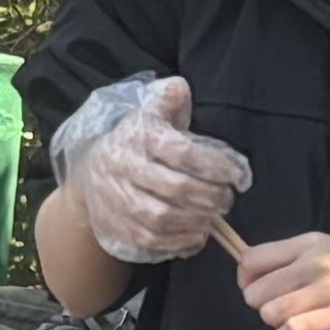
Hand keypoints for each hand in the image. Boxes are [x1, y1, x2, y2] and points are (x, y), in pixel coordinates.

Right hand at [57, 74, 252, 268]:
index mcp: (136, 136)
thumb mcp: (149, 115)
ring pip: (161, 218)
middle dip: (210, 197)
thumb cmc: (135, 142)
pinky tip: (197, 235)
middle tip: (227, 200)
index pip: (181, 152)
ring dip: (196, 222)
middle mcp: (123, 167)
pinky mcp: (115, 225)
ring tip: (212, 218)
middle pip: (174, 188)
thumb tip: (179, 87)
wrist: (90, 173)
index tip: (239, 177)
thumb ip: (168, 102)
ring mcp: (116, 199)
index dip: (215, 166)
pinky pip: (150, 239)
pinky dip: (179, 241)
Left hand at [230, 231, 329, 329]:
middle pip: (254, 291)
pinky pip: (293, 329)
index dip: (246, 280)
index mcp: (310, 243)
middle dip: (260, 307)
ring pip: (269, 312)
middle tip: (279, 311)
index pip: (251, 259)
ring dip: (273, 324)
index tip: (260, 291)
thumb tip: (266, 281)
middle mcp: (314, 262)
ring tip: (289, 325)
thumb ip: (302, 260)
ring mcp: (328, 289)